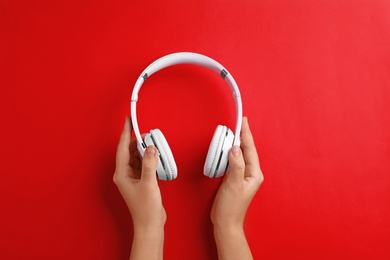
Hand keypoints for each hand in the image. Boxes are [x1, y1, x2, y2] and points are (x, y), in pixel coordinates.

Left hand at [113, 117, 164, 259]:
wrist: (150, 224)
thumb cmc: (146, 209)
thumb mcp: (149, 184)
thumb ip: (150, 165)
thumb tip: (151, 148)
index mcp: (122, 174)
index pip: (123, 148)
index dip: (125, 133)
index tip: (128, 121)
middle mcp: (125, 174)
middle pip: (129, 151)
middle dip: (137, 140)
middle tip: (146, 131)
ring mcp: (133, 177)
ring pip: (136, 157)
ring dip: (144, 149)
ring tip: (152, 142)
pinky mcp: (141, 180)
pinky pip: (143, 163)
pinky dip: (148, 157)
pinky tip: (155, 155)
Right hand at [211, 117, 262, 227]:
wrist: (226, 223)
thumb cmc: (231, 207)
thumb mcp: (234, 184)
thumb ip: (236, 165)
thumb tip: (235, 148)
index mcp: (254, 173)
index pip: (250, 149)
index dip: (246, 134)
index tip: (243, 122)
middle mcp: (251, 173)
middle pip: (247, 149)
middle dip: (243, 135)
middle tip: (239, 122)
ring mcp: (243, 176)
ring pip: (241, 154)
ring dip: (237, 142)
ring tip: (235, 131)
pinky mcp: (235, 178)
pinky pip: (234, 160)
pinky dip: (231, 152)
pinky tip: (228, 149)